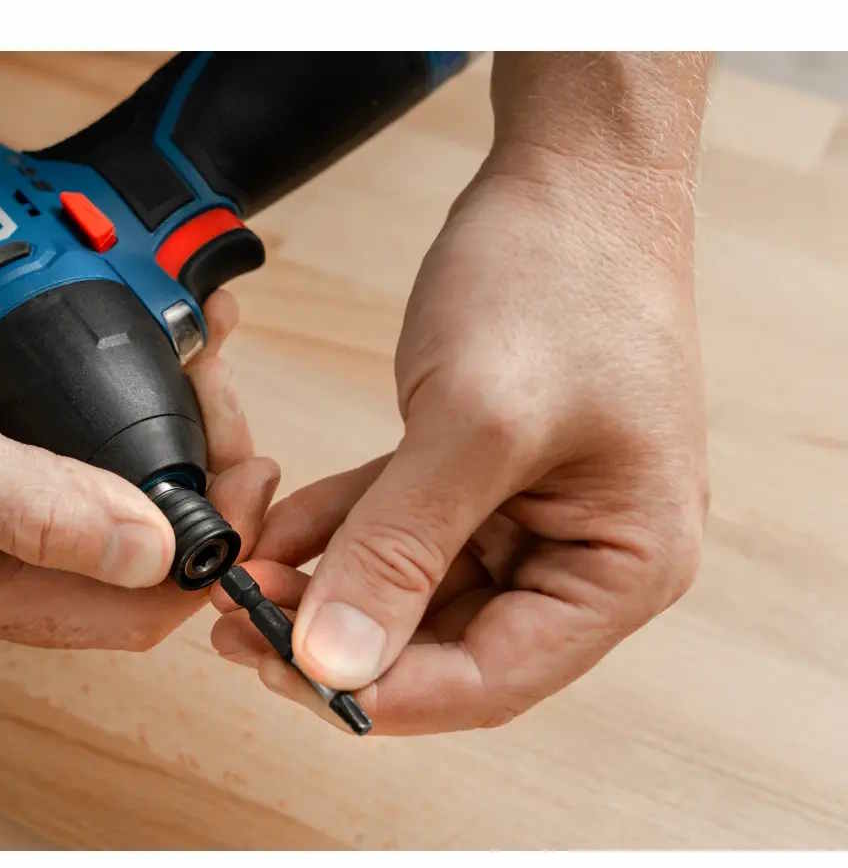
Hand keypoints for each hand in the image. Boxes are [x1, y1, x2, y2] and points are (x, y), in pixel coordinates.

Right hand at [0, 219, 276, 649]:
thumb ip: (26, 508)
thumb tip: (151, 557)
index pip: (123, 613)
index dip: (205, 561)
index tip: (251, 482)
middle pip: (142, 545)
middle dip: (203, 478)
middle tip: (225, 397)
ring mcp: (4, 483)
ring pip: (129, 475)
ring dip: (183, 416)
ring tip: (207, 345)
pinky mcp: (8, 424)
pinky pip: (99, 415)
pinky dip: (144, 372)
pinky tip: (172, 327)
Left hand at [212, 59, 708, 732]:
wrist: (570, 175)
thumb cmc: (560, 278)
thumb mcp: (475, 420)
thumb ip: (402, 548)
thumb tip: (335, 662)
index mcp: (622, 565)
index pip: (492, 679)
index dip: (385, 692)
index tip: (289, 676)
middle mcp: (583, 556)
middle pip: (446, 643)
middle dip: (342, 637)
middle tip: (246, 631)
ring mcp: (530, 514)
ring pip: (412, 588)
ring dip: (329, 583)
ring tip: (245, 577)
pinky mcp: (482, 474)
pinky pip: (401, 526)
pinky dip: (341, 529)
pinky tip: (278, 530)